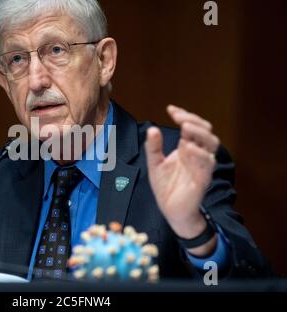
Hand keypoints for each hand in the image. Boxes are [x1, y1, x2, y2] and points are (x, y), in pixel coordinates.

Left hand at [145, 105, 219, 253]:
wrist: (171, 211)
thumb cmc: (166, 187)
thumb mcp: (155, 164)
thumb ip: (153, 147)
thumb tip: (152, 129)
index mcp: (187, 148)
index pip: (191, 126)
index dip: (184, 115)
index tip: (171, 109)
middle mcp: (197, 154)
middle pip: (205, 131)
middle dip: (193, 120)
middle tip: (178, 117)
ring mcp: (202, 166)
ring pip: (212, 144)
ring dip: (199, 134)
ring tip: (184, 128)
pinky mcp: (203, 179)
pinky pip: (207, 164)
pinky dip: (198, 154)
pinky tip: (187, 148)